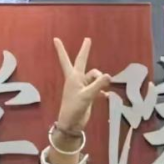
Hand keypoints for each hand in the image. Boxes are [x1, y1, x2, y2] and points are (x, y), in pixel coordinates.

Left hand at [51, 37, 110, 152]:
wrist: (71, 124)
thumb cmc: (74, 108)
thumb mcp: (87, 96)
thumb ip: (98, 85)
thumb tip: (108, 76)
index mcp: (72, 77)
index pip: (67, 59)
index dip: (61, 49)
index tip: (55, 38)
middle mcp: (77, 79)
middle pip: (83, 63)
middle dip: (85, 51)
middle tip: (88, 40)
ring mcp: (83, 87)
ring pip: (95, 77)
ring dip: (101, 81)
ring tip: (103, 90)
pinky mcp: (88, 95)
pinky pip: (99, 88)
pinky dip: (103, 91)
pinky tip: (106, 96)